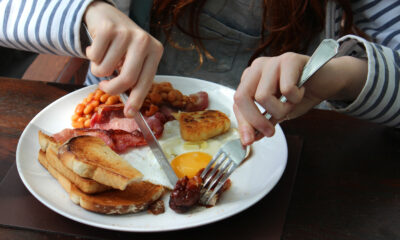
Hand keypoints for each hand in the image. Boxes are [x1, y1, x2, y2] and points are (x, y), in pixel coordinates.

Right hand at [84, 1, 162, 116]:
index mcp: (155, 51)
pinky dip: (90, 55)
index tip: (129, 113)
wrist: (106, 15)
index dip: (136, 100)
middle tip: (104, 86)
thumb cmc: (122, 44)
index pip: (145, 82)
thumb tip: (130, 109)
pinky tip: (97, 45)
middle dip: (111, 89)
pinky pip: (94, 57)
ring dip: (98, 69)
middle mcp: (144, 41)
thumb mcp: (134, 59)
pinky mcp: (108, 28)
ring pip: (105, 69)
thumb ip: (134, 78)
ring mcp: (126, 33)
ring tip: (103, 56)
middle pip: (126, 79)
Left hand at [234, 52, 366, 144]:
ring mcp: (272, 61)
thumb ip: (262, 123)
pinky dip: (296, 97)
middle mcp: (257, 68)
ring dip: (281, 109)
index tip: (249, 141)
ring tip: (292, 102)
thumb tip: (249, 138)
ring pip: (263, 96)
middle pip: (242, 97)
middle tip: (270, 131)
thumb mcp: (278, 113)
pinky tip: (301, 90)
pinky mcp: (289, 59)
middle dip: (256, 120)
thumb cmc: (300, 95)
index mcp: (250, 79)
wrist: (326, 81)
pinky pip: (286, 89)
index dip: (243, 123)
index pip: (237, 103)